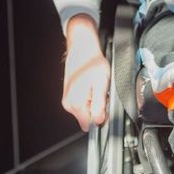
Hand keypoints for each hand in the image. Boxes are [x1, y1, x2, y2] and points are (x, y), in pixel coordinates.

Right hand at [61, 14, 109, 131]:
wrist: (82, 48)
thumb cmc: (92, 62)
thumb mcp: (102, 83)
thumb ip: (99, 105)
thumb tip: (99, 121)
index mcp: (76, 103)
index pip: (89, 125)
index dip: (100, 118)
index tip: (105, 106)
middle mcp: (69, 104)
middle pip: (87, 117)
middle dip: (97, 109)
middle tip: (102, 92)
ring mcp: (67, 99)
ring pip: (84, 110)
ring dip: (93, 102)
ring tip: (96, 86)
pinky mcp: (68, 95)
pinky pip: (81, 103)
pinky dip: (88, 97)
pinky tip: (91, 85)